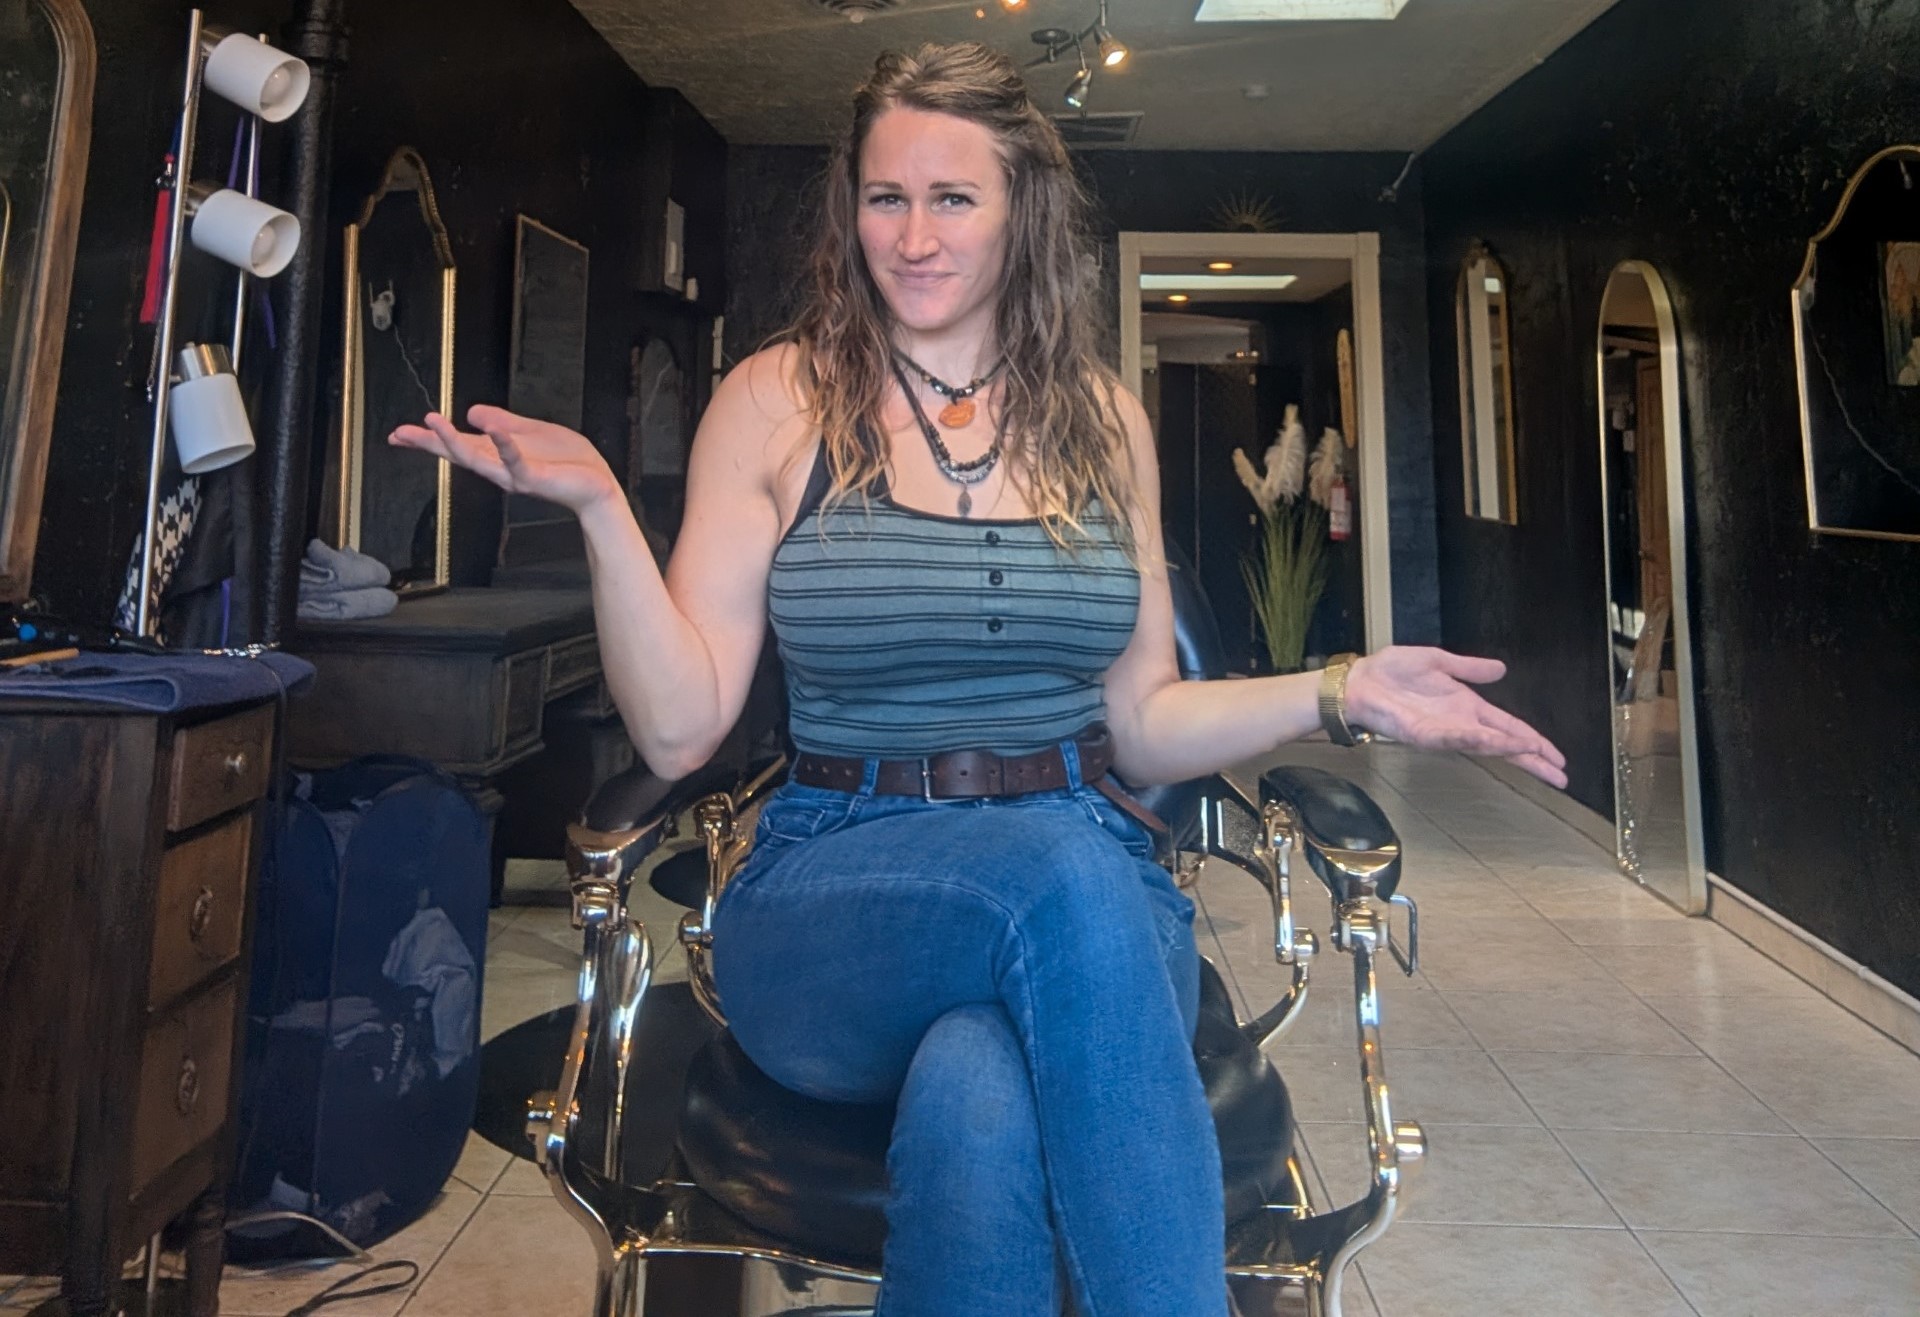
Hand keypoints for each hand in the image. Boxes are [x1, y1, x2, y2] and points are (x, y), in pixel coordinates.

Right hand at [390, 405, 621, 515]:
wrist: (596, 484)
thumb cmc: (567, 462)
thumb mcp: (529, 431)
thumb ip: (501, 422)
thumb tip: (470, 412)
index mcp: (497, 455)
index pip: (457, 445)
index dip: (429, 438)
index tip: (400, 433)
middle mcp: (499, 467)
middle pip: (457, 453)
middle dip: (429, 443)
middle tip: (401, 433)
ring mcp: (514, 474)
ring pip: (478, 459)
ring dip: (454, 441)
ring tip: (433, 423)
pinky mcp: (533, 477)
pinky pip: (515, 460)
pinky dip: (504, 445)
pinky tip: (492, 430)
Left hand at [1343, 647, 1567, 788]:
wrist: (1359, 680)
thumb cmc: (1392, 671)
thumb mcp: (1437, 661)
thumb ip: (1470, 668)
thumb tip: (1502, 669)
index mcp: (1467, 707)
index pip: (1508, 727)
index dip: (1533, 741)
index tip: (1557, 757)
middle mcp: (1460, 724)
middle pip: (1504, 745)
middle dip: (1532, 759)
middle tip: (1561, 776)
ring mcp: (1444, 732)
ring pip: (1486, 745)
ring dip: (1512, 750)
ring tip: (1539, 756)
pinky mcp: (1424, 735)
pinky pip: (1456, 738)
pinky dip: (1479, 741)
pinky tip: (1499, 743)